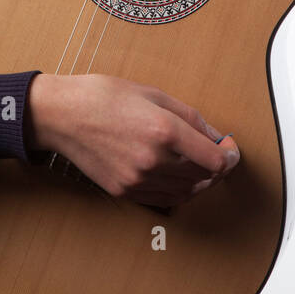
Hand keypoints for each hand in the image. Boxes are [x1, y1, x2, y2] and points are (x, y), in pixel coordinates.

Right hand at [24, 73, 239, 206]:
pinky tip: (177, 175)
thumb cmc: (104, 96)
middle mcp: (153, 160)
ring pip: (187, 192)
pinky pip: (164, 199)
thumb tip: (214, 135)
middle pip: (204, 177)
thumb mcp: (153, 93)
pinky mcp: (125, 192)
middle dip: (218, 166)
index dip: (231, 156)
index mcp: (164, 131)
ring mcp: (138, 180)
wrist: (63, 116)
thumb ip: (189, 116)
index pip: (215, 159)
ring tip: (199, 164)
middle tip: (218, 152)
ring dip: (200, 181)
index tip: (231, 148)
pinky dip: (178, 190)